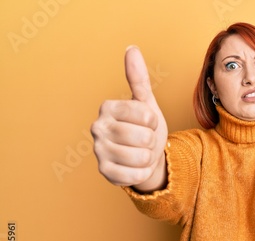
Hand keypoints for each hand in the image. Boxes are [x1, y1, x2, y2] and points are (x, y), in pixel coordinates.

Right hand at [91, 46, 167, 191]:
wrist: (145, 156)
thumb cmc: (145, 128)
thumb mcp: (146, 103)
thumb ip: (138, 79)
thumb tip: (131, 49)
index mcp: (108, 107)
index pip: (145, 116)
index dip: (154, 122)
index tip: (148, 123)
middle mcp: (98, 127)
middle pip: (143, 138)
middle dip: (151, 141)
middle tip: (144, 140)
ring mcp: (99, 151)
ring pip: (140, 157)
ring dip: (148, 157)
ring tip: (141, 152)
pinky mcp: (104, 172)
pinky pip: (135, 175)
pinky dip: (143, 172)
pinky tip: (136, 166)